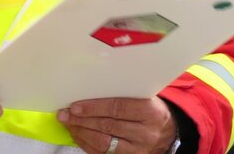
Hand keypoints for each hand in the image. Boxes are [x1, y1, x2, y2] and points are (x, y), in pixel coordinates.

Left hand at [57, 96, 176, 153]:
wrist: (169, 131)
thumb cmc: (150, 107)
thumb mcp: (143, 96)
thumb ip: (121, 92)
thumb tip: (88, 87)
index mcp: (149, 111)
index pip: (117, 108)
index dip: (94, 107)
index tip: (75, 106)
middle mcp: (145, 133)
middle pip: (107, 126)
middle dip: (82, 120)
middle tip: (64, 114)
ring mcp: (138, 150)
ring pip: (104, 143)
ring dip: (82, 133)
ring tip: (68, 124)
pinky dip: (87, 145)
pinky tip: (78, 135)